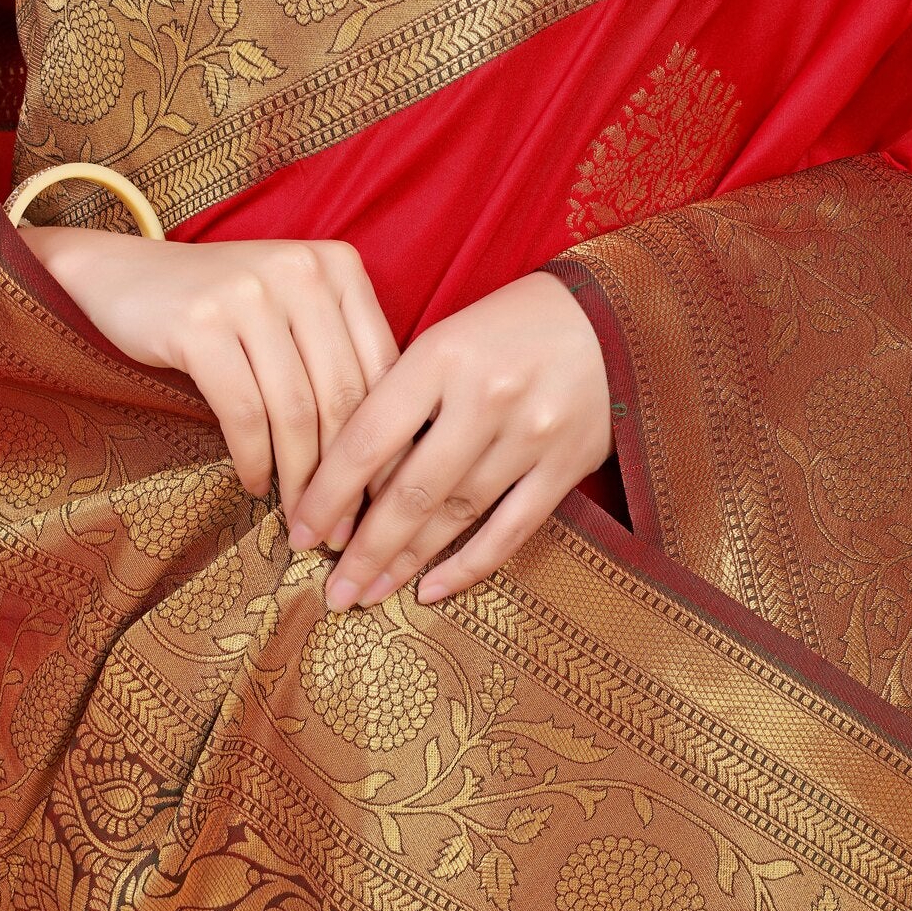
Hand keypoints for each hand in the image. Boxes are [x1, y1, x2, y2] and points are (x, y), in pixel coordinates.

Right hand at [19, 228, 398, 520]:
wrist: (123, 275)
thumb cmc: (224, 308)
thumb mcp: (295, 313)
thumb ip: (341, 358)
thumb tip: (391, 456)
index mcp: (339, 265)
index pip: (383, 368)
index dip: (391, 444)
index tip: (387, 501)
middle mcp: (302, 270)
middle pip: (343, 395)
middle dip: (347, 477)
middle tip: (344, 530)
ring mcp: (250, 292)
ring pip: (295, 410)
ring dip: (301, 480)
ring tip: (301, 520)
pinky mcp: (200, 323)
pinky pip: (243, 413)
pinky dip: (253, 460)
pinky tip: (254, 485)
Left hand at [288, 272, 614, 608]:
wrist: (610, 318)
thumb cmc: (507, 330)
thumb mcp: (444, 340)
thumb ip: (398, 398)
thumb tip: (342, 479)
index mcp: (442, 355)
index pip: (369, 437)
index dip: (329, 494)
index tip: (301, 534)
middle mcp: (486, 396)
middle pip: (411, 489)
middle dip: (365, 549)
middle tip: (333, 591)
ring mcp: (532, 433)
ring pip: (456, 514)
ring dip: (407, 562)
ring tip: (370, 592)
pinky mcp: (568, 464)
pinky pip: (511, 530)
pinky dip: (468, 565)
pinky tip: (430, 589)